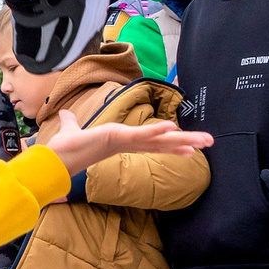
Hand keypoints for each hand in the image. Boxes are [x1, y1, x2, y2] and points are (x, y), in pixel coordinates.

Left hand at [40, 109, 210, 173]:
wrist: (58, 156)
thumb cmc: (67, 146)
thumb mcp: (73, 128)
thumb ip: (72, 121)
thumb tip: (65, 113)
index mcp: (124, 141)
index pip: (153, 142)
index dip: (171, 144)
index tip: (189, 148)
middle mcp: (129, 143)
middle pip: (164, 143)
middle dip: (187, 143)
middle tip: (210, 143)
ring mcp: (127, 141)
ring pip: (160, 140)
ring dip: (183, 139)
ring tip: (206, 140)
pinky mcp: (120, 138)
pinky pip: (143, 135)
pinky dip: (158, 131)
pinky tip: (174, 129)